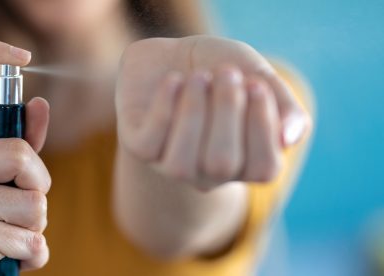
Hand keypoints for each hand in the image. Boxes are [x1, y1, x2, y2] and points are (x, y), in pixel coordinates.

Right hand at [0, 40, 50, 274]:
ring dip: (35, 230)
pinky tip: (6, 261)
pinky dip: (32, 256)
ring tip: (7, 240)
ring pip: (33, 202)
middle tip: (23, 214)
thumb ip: (17, 149)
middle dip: (40, 189)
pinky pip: (30, 239)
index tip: (22, 55)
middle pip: (21, 154)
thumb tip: (40, 103)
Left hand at [116, 35, 310, 189]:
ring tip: (198, 77)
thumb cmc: (221, 68)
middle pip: (222, 164)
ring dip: (193, 114)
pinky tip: (174, 80)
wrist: (172, 53)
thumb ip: (283, 104)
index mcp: (245, 163)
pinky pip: (149, 144)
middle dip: (226, 111)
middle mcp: (208, 173)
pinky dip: (164, 108)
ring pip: (180, 165)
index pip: (264, 168)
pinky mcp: (140, 146)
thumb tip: (290, 138)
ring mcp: (170, 163)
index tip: (255, 83)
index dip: (262, 125)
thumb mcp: (257, 74)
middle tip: (226, 73)